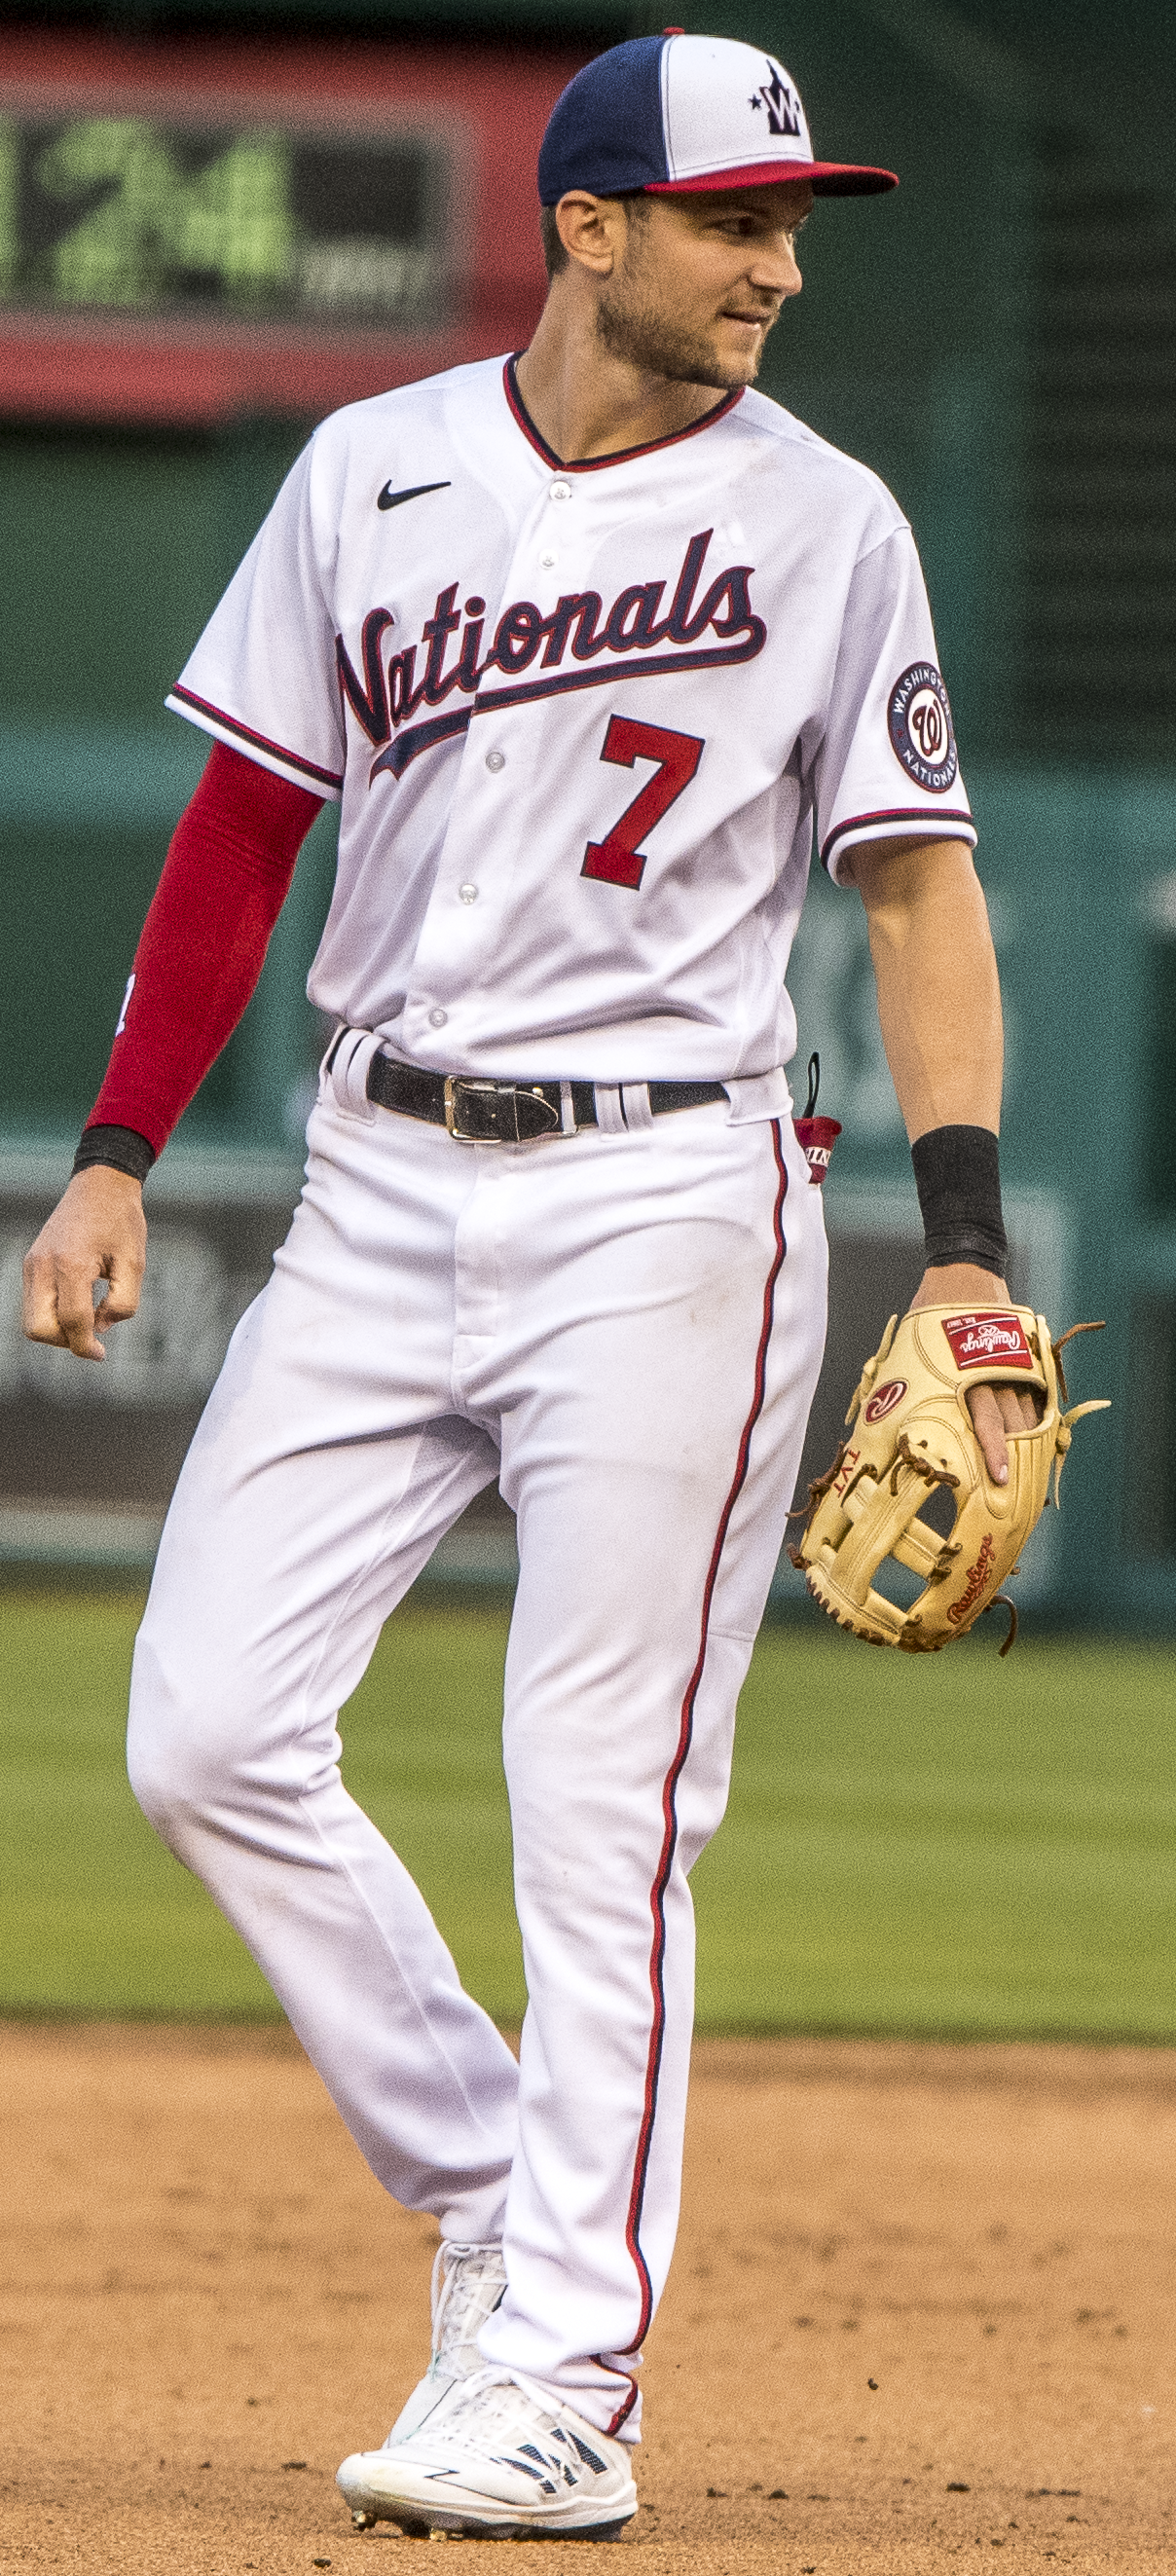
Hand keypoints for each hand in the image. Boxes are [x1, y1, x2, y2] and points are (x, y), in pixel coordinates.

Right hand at [22, 1167, 146, 1361]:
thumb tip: (99, 1329)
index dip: (86, 1345)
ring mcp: (32, 1264)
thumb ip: (122, 1303)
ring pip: (31, 1320)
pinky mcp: (31, 1263)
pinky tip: (78, 1304)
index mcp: (71, 1263)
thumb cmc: (122, 1221)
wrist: (100, 1185)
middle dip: (65, 1341)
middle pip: (39, 1328)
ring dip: (58, 1330)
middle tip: (93, 1335)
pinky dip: (52, 1314)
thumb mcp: (135, 1264)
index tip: (101, 1354)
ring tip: (88, 1317)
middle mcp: (43, 1265)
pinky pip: (33, 1304)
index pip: (71, 1321)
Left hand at [909, 1263, 1039, 1487]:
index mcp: (960, 1373)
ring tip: (1031, 1475)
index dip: (991, 1456)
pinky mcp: (1027, 1355)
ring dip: (1029, 1445)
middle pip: (1009, 1424)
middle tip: (1017, 1492)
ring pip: (1028, 1412)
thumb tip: (873, 1424)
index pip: (981, 1425)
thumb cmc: (928, 1316)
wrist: (963, 1270)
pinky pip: (1037, 1394)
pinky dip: (1040, 1418)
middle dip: (1013, 1460)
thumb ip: (901, 1388)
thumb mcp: (907, 1352)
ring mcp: (1013, 1363)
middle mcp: (991, 1372)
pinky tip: (1042, 1441)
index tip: (995, 1483)